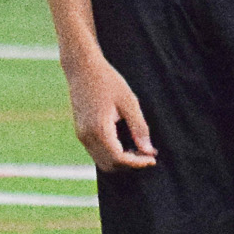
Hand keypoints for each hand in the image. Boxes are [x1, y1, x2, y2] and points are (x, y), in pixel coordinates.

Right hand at [64, 52, 155, 171]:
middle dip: (129, 164)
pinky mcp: (81, 132)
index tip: (152, 158)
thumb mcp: (129, 102)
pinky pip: (96, 152)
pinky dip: (111, 154)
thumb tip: (148, 151)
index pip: (119, 159)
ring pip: (102, 161)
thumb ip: (139, 128)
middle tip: (147, 154)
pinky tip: (124, 143)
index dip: (137, 162)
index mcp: (99, 129)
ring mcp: (81, 135)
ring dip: (120, 161)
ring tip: (137, 149)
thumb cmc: (108, 81)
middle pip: (109, 165)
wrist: (82, 68)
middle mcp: (87, 136)